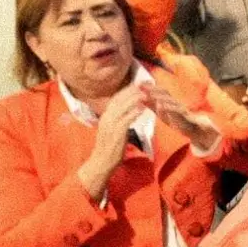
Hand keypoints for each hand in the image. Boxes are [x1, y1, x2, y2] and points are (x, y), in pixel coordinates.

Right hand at [77, 83, 147, 197]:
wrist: (102, 161)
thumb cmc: (110, 146)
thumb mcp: (112, 129)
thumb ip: (119, 119)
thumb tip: (130, 111)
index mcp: (105, 116)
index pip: (116, 98)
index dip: (127, 90)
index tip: (138, 84)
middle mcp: (106, 118)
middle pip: (119, 99)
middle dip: (132, 91)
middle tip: (144, 85)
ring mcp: (110, 125)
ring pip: (122, 108)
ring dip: (134, 100)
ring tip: (145, 94)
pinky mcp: (116, 133)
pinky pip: (125, 120)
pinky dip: (134, 113)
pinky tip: (142, 109)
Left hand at [144, 84, 219, 152]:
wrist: (193, 130)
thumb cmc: (177, 121)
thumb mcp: (162, 113)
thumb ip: (152, 107)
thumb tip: (140, 100)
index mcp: (169, 101)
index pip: (159, 91)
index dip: (149, 87)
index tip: (138, 84)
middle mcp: (175, 102)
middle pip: (164, 91)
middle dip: (153, 88)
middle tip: (142, 86)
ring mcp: (181, 107)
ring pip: (170, 99)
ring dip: (159, 96)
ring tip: (149, 95)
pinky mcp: (185, 115)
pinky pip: (177, 109)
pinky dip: (168, 107)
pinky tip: (160, 106)